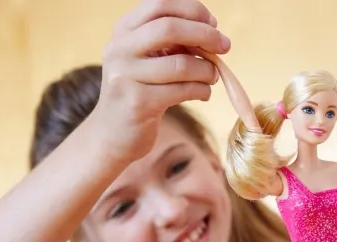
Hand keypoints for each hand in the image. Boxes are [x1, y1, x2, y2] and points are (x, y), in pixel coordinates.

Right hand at [88, 0, 230, 161]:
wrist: (112, 134)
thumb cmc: (139, 93)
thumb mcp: (148, 60)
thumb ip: (171, 44)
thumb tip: (212, 34)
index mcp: (123, 31)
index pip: (159, 4)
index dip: (191, 10)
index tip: (213, 22)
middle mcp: (119, 49)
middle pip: (169, 28)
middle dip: (205, 35)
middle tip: (225, 46)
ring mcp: (126, 76)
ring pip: (181, 64)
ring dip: (207, 69)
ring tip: (212, 77)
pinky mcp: (138, 103)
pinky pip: (182, 90)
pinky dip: (202, 90)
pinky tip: (204, 93)